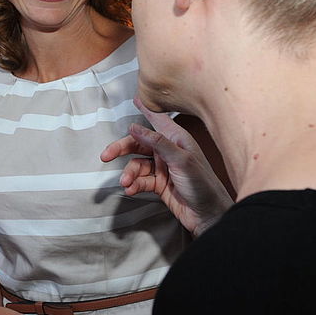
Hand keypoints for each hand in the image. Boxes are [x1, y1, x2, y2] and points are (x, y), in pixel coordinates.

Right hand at [100, 99, 232, 235]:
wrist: (209, 215)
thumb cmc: (203, 185)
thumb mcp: (181, 160)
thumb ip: (157, 142)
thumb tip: (135, 127)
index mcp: (177, 140)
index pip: (158, 120)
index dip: (145, 110)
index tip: (135, 99)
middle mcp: (169, 151)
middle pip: (139, 144)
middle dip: (121, 149)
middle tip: (106, 155)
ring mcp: (163, 168)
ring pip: (137, 165)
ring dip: (129, 174)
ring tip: (126, 183)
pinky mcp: (159, 184)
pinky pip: (140, 180)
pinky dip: (134, 185)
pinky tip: (131, 189)